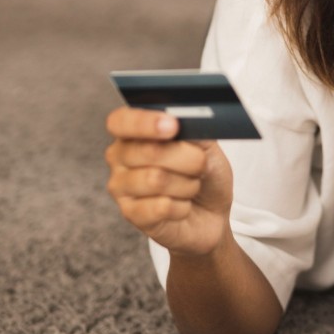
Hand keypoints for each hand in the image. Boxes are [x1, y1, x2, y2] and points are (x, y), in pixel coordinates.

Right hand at [105, 107, 233, 256]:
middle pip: (150, 151)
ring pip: (156, 179)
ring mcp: (121, 187)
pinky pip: (160, 207)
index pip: (121, 121)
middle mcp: (120, 157)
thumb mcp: (206, 145)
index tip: (173, 126)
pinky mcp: (131, 214)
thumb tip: (184, 120)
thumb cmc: (205, 174)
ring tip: (190, 187)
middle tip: (200, 165)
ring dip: (187, 185)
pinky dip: (183, 206)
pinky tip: (182, 206)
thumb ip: (192, 129)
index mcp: (134, 132)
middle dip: (189, 159)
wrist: (213, 212)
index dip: (145, 123)